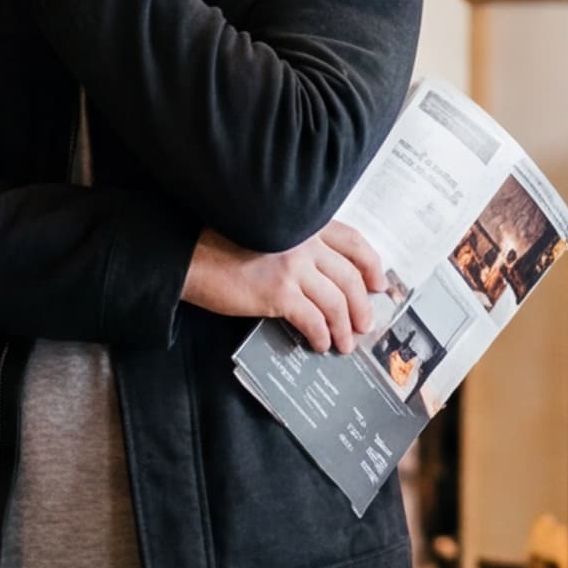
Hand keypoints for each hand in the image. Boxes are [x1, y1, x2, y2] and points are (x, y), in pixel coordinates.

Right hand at [186, 220, 397, 354]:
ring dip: (345, 328)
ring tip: (345, 344)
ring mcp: (292, 266)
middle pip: (350, 277)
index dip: (371, 265)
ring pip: (336, 302)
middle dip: (362, 306)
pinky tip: (319, 344)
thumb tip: (324, 277)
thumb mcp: (267, 232)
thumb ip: (296, 242)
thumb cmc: (222, 243)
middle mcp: (304, 241)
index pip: (353, 241)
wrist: (189, 255)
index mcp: (304, 222)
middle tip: (364, 325)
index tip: (378, 284)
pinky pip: (313, 319)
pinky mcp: (278, 292)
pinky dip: (322, 335)